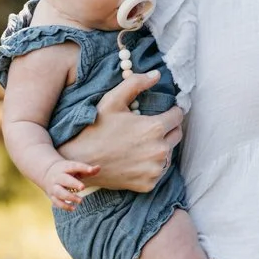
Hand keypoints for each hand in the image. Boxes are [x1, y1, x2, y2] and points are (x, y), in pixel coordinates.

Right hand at [42, 157, 98, 210]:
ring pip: (59, 192)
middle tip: (83, 187)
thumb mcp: (75, 168)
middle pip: (64, 180)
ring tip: (80, 200)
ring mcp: (54, 187)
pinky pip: (57, 202)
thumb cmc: (67, 171)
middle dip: (73, 184)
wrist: (47, 173)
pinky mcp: (52, 196)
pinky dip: (64, 206)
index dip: (83, 168)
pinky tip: (73, 208)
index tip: (91, 170)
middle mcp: (58, 177)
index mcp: (65, 168)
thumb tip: (98, 168)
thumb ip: (87, 170)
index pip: (74, 166)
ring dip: (70, 197)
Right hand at [60, 71, 181, 191]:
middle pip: (177, 134)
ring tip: (141, 143)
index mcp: (155, 128)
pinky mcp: (149, 184)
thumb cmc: (96, 129)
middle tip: (149, 128)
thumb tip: (157, 75)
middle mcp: (160, 151)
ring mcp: (155, 170)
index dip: (171, 111)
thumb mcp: (112, 100)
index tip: (164, 111)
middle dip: (167, 128)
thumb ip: (136, 83)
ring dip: (161, 147)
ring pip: (169, 153)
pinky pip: (159, 170)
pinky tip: (137, 159)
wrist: (80, 162)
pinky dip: (152, 165)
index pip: (178, 115)